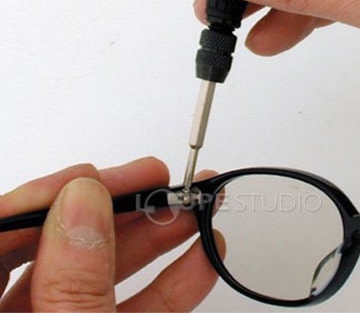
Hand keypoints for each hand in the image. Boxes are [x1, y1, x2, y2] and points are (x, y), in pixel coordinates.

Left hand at [0, 158, 220, 310]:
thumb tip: (83, 201)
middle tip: (155, 181)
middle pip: (51, 245)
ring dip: (149, 240)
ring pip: (94, 272)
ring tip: (192, 213)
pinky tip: (199, 262)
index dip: (41, 197)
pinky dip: (165, 286)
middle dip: (113, 207)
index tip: (89, 180)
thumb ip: (73, 285)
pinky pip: (126, 306)